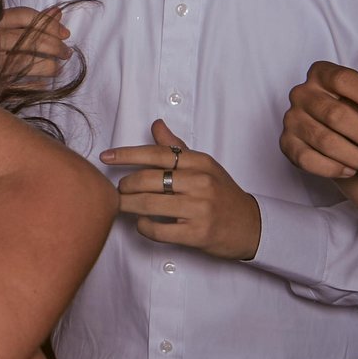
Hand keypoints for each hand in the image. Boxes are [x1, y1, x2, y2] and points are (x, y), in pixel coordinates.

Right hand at [0, 5, 73, 90]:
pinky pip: (17, 85)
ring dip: (48, 66)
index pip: (23, 16)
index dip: (48, 23)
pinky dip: (34, 85)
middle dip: (54, 46)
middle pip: (29, 39)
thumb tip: (58, 12)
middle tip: (67, 53)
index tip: (65, 33)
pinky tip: (44, 85)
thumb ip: (27, 23)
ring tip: (58, 69)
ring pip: (25, 62)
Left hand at [102, 119, 261, 261]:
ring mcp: (199, 208)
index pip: (156, 153)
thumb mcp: (204, 166)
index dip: (126, 154)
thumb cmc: (222, 194)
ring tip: (122, 205)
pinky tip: (142, 223)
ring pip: (148, 204)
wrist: (251, 226)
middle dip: (125, 185)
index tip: (106, 157)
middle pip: (147, 179)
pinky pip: (158, 230)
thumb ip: (177, 148)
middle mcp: (200, 182)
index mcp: (199, 162)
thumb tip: (156, 125)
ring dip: (128, 205)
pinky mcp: (197, 233)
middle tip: (119, 189)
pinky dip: (143, 227)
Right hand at [279, 60, 357, 181]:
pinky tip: (352, 171)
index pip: (344, 80)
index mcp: (320, 74)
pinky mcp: (286, 143)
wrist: (333, 130)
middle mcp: (301, 93)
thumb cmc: (352, 109)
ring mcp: (291, 119)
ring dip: (356, 156)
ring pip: (325, 141)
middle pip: (335, 114)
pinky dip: (333, 168)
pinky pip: (308, 159)